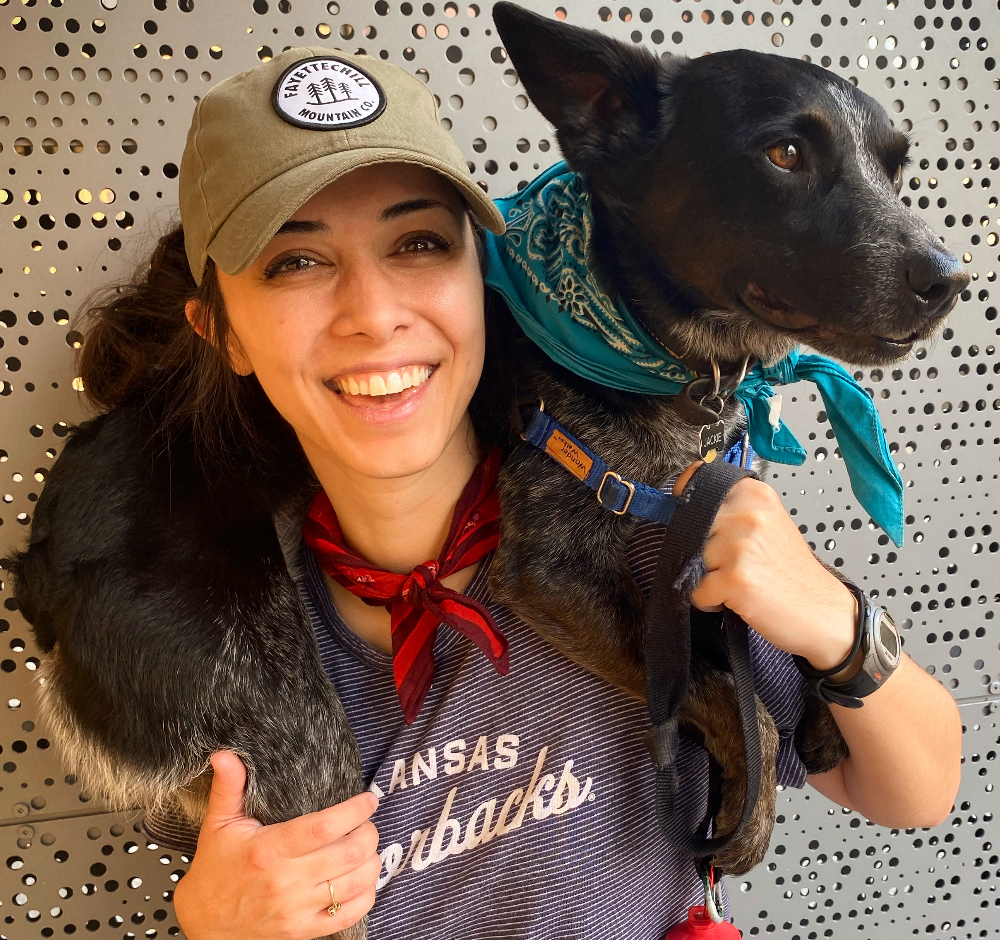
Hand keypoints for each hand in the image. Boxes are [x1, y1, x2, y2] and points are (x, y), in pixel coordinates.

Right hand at [172, 750, 379, 939]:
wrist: (204, 922)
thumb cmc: (216, 868)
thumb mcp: (218, 824)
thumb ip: (229, 787)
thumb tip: (225, 754)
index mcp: (268, 850)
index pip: (324, 826)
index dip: (355, 811)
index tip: (368, 799)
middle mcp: (285, 881)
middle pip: (348, 853)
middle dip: (369, 832)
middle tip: (368, 822)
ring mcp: (295, 910)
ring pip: (354, 883)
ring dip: (371, 861)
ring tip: (368, 847)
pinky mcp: (302, 931)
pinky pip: (348, 915)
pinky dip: (366, 895)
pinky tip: (363, 879)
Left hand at [672, 462, 855, 671]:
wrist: (822, 611)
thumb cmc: (791, 572)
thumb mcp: (767, 524)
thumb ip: (732, 509)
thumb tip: (681, 502)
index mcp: (755, 495)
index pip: (696, 484)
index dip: (686, 504)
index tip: (691, 516)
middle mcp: (748, 515)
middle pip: (690, 529)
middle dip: (703, 550)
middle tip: (735, 563)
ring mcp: (741, 545)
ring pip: (691, 561)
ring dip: (708, 577)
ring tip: (740, 580)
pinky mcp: (735, 578)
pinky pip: (698, 591)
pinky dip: (711, 601)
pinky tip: (739, 598)